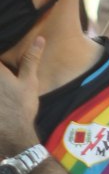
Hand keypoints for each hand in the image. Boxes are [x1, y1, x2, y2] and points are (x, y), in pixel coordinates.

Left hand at [0, 35, 42, 155]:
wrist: (14, 134)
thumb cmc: (22, 106)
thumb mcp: (29, 82)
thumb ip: (31, 59)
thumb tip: (39, 39)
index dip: (2, 61)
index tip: (6, 64)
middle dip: (2, 73)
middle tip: (8, 84)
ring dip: (0, 85)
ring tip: (4, 92)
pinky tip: (0, 100)